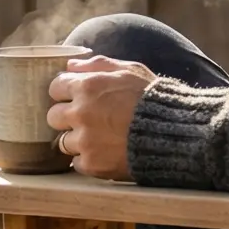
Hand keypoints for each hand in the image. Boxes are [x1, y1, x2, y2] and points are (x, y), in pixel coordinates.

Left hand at [46, 54, 155, 178]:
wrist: (176, 134)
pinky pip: (77, 163)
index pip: (55, 87)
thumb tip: (70, 65)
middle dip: (66, 117)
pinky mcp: (93, 164)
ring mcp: (85, 141)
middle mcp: (81, 113)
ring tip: (100, 138)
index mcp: (87, 86)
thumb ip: (97, 64)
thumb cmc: (153, 98)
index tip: (75, 98)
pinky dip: (88, 159)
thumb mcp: (130, 70)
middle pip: (53, 116)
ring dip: (77, 140)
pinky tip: (105, 153)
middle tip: (87, 119)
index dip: (65, 92)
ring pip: (63, 142)